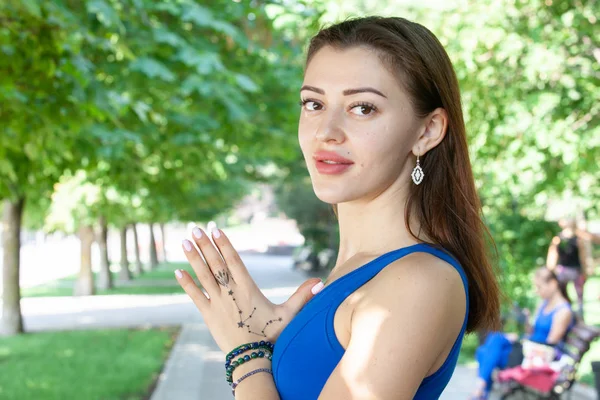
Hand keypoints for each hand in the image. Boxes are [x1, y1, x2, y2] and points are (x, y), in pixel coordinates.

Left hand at [176, 226, 322, 352]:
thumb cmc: (270, 335)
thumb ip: (302, 296)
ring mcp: (217, 303)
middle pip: (216, 264)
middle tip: (196, 228)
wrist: (251, 358)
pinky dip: (186, 283)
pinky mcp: (208, 314)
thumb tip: (320, 282)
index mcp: (247, 288)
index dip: (224, 244)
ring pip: (203, 276)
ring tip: (185, 241)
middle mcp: (230, 292)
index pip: (234, 261)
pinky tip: (178, 271)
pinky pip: (194, 296)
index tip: (216, 229)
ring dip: (194, 258)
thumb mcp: (288, 315)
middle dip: (205, 245)